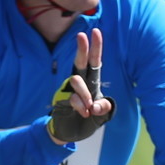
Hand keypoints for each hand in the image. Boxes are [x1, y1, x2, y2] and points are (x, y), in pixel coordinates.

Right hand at [48, 28, 113, 142]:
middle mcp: (79, 82)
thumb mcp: (101, 116)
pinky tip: (83, 113)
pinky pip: (71, 97)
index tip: (95, 31)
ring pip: (76, 81)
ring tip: (88, 108)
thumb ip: (103, 109)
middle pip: (80, 62)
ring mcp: (68, 90)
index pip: (94, 62)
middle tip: (81, 35)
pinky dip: (80, 106)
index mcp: (91, 82)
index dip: (96, 47)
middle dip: (82, 48)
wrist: (70, 133)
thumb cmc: (87, 120)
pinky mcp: (61, 98)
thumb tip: (97, 105)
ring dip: (85, 94)